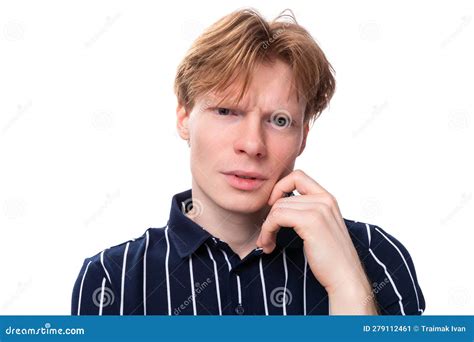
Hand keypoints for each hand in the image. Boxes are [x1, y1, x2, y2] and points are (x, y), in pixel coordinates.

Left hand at [256, 170, 376, 312]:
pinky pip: (277, 217)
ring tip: (267, 243)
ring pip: (277, 207)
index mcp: (328, 198)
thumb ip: (306, 212)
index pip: (297, 176)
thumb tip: (278, 205)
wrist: (345, 278)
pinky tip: (269, 245)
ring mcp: (319, 209)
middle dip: (269, 216)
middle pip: (282, 196)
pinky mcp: (311, 221)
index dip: (279, 187)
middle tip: (266, 236)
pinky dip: (267, 231)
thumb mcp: (320, 228)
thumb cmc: (330, 259)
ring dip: (266, 227)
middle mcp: (325, 199)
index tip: (272, 208)